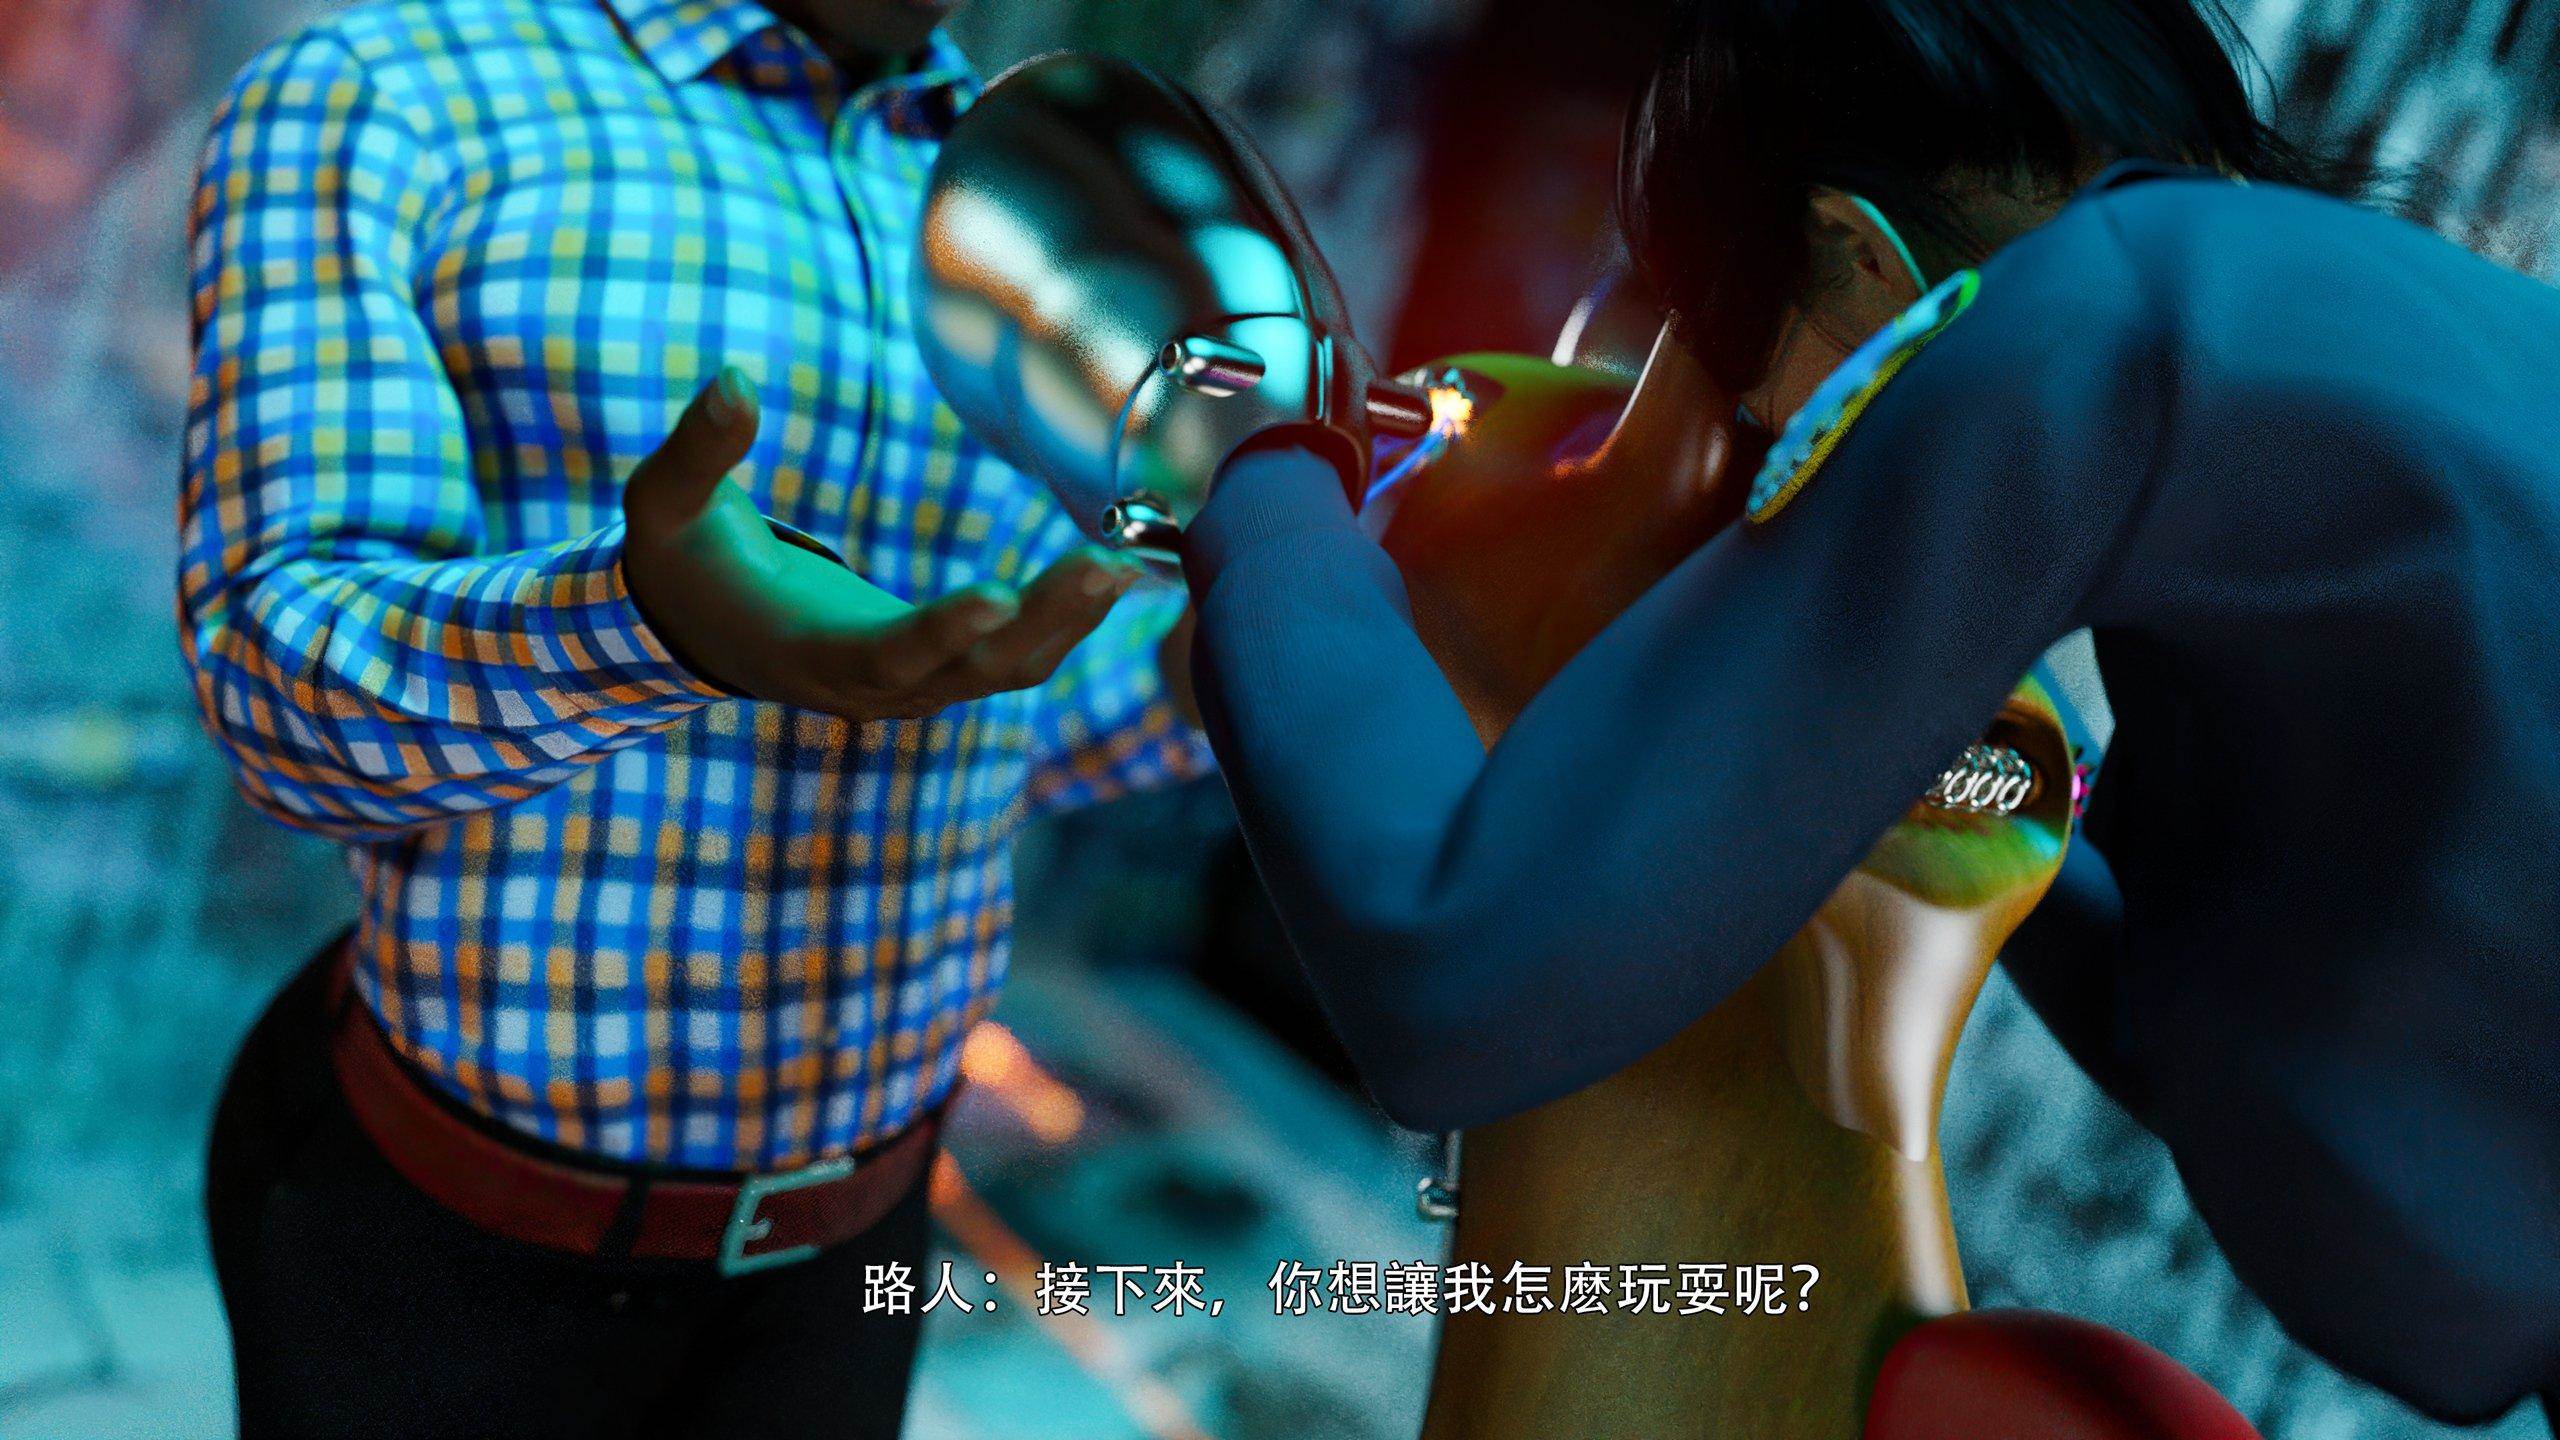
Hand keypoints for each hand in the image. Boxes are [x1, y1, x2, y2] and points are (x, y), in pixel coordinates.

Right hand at [622, 370, 1147, 721]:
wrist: (695, 628)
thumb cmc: (682, 560)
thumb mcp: (664, 504)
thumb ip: (699, 450)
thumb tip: (734, 382)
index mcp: (807, 654)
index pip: (886, 653)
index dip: (942, 630)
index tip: (999, 594)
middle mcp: (870, 687)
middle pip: (975, 668)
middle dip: (1047, 621)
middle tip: (1113, 564)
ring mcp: (911, 687)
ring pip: (1008, 669)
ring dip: (1071, 620)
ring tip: (1129, 563)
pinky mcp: (938, 670)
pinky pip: (1014, 657)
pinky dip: (1064, 621)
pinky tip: (1112, 572)